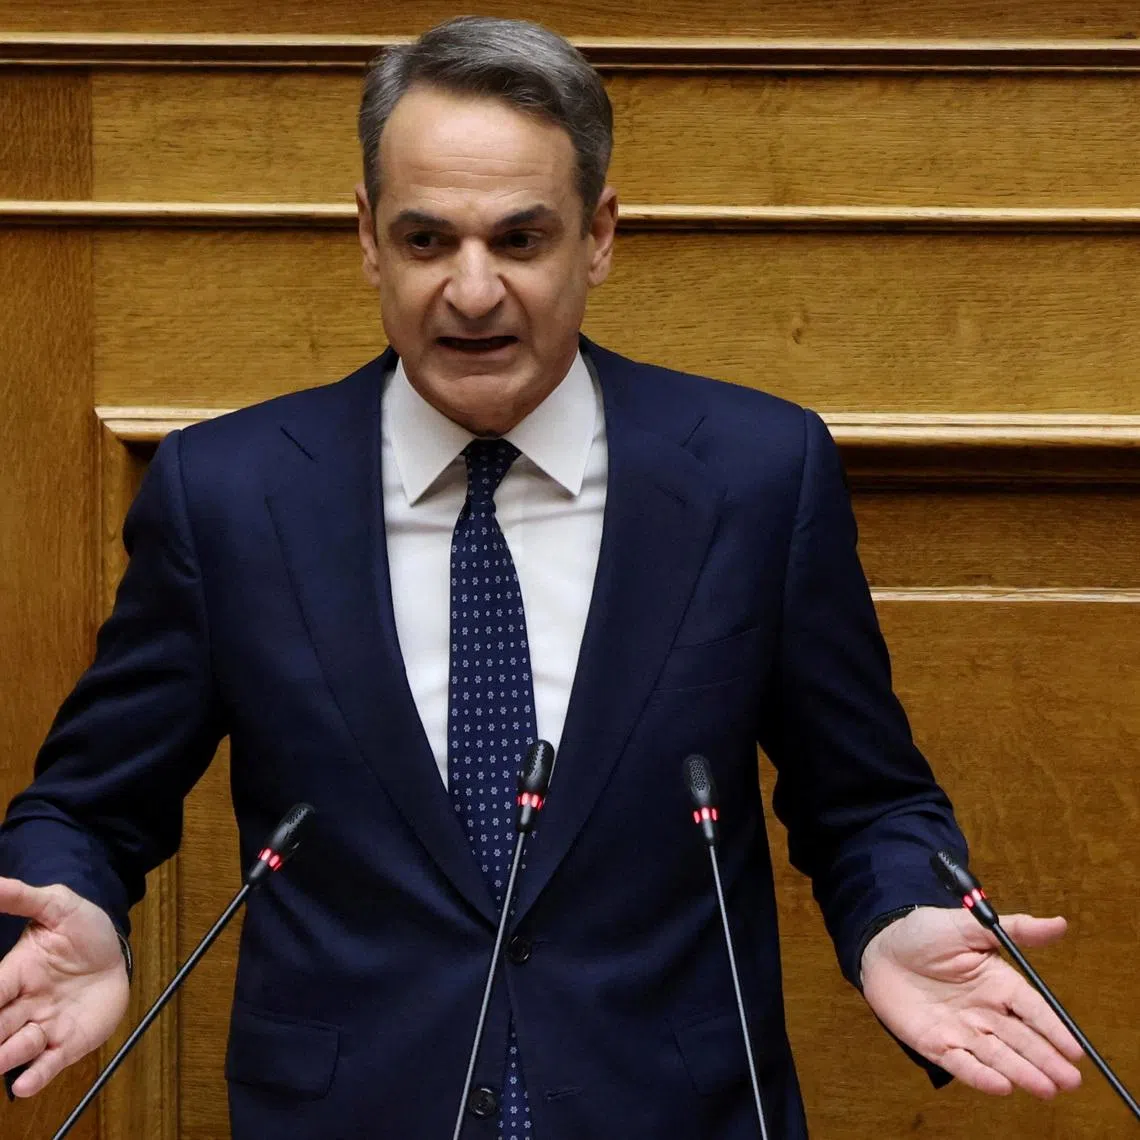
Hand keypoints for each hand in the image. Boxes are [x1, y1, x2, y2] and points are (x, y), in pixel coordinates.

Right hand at [0, 878, 128, 1096]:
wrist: (117, 952)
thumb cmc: (83, 930)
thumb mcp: (57, 906)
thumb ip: (23, 897)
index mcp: (14, 973)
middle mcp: (23, 1005)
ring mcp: (45, 1026)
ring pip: (16, 1048)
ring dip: (5, 1057)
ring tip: (1, 1059)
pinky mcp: (68, 1042)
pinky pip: (48, 1064)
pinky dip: (36, 1076)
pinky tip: (26, 1085)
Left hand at [860, 905, 1083, 1098]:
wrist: (878, 950)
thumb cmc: (923, 935)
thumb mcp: (965, 926)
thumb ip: (1012, 929)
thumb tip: (1058, 923)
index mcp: (998, 983)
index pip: (1032, 1009)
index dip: (1054, 1029)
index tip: (1076, 1049)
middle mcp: (985, 1012)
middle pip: (1021, 1039)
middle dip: (1046, 1060)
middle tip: (1071, 1081)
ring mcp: (962, 1031)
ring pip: (997, 1056)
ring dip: (1022, 1073)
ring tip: (1047, 1089)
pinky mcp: (936, 1045)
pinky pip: (961, 1064)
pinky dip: (980, 1076)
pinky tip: (1001, 1086)